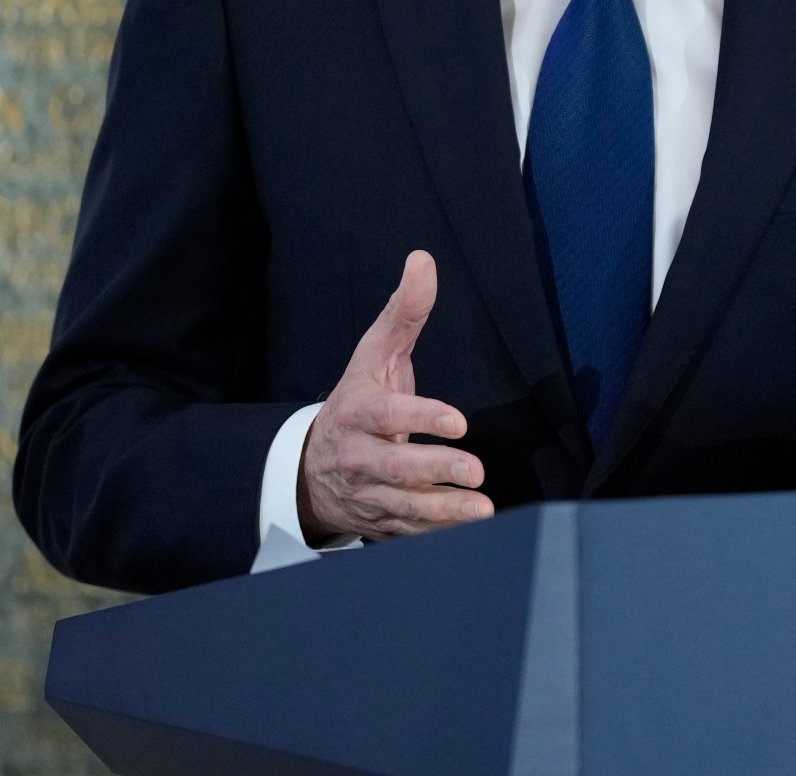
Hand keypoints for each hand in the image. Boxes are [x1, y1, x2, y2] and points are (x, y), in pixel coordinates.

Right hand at [296, 251, 492, 542]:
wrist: (313, 467)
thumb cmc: (358, 402)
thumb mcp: (374, 355)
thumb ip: (404, 313)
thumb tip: (423, 260)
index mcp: (357, 412)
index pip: (387, 415)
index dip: (421, 417)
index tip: (458, 421)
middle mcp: (359, 457)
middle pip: (394, 467)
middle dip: (434, 470)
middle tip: (475, 470)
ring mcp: (369, 494)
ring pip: (404, 506)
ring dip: (443, 511)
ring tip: (482, 509)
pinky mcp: (382, 522)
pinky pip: (408, 533)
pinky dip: (437, 535)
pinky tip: (472, 532)